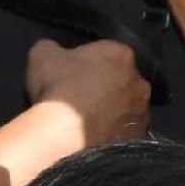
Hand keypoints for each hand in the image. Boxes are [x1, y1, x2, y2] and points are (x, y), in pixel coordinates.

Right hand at [26, 35, 149, 148]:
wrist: (63, 136)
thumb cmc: (57, 89)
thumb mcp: (42, 55)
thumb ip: (53, 48)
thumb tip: (55, 53)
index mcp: (120, 54)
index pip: (107, 52)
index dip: (87, 63)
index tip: (72, 74)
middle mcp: (139, 82)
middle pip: (121, 80)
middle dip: (104, 86)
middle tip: (80, 98)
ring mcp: (142, 112)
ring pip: (126, 107)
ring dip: (111, 111)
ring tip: (86, 122)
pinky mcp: (138, 137)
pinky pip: (124, 131)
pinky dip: (112, 133)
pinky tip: (94, 137)